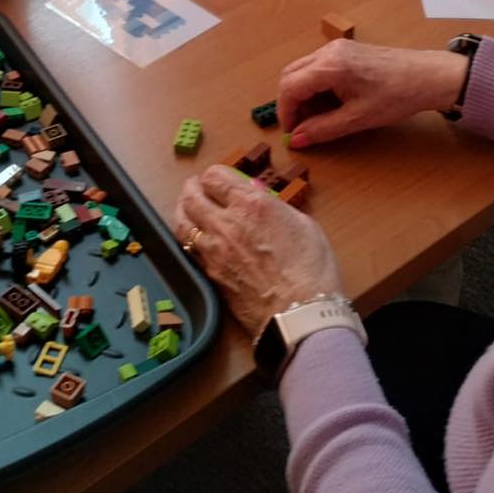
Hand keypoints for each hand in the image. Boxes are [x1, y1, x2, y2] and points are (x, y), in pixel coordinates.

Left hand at [174, 165, 343, 338]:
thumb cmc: (311, 269)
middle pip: (191, 197)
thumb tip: (261, 200)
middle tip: (196, 187)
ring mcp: (213, 251)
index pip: (215, 177)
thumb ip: (277, 207)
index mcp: (250, 205)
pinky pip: (189, 248)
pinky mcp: (210, 275)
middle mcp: (225, 223)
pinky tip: (195, 237)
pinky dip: (188, 237)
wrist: (298, 316)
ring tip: (187, 208)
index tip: (220, 179)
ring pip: (182, 223)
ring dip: (183, 211)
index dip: (216, 175)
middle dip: (192, 188)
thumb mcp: (303, 224)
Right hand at [279, 39, 468, 145]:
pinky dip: (315, 86)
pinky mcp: (345, 50)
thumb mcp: (357, 119)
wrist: (427, 76)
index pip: (290, 87)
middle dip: (291, 103)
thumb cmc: (396, 96)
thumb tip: (297, 140)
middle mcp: (328, 51)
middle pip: (290, 75)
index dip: (286, 113)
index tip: (292, 134)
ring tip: (318, 118)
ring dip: (302, 95)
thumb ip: (322, 129)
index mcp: (329, 66)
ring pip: (302, 70)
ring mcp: (337, 48)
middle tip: (301, 128)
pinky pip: (317, 66)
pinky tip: (330, 103)